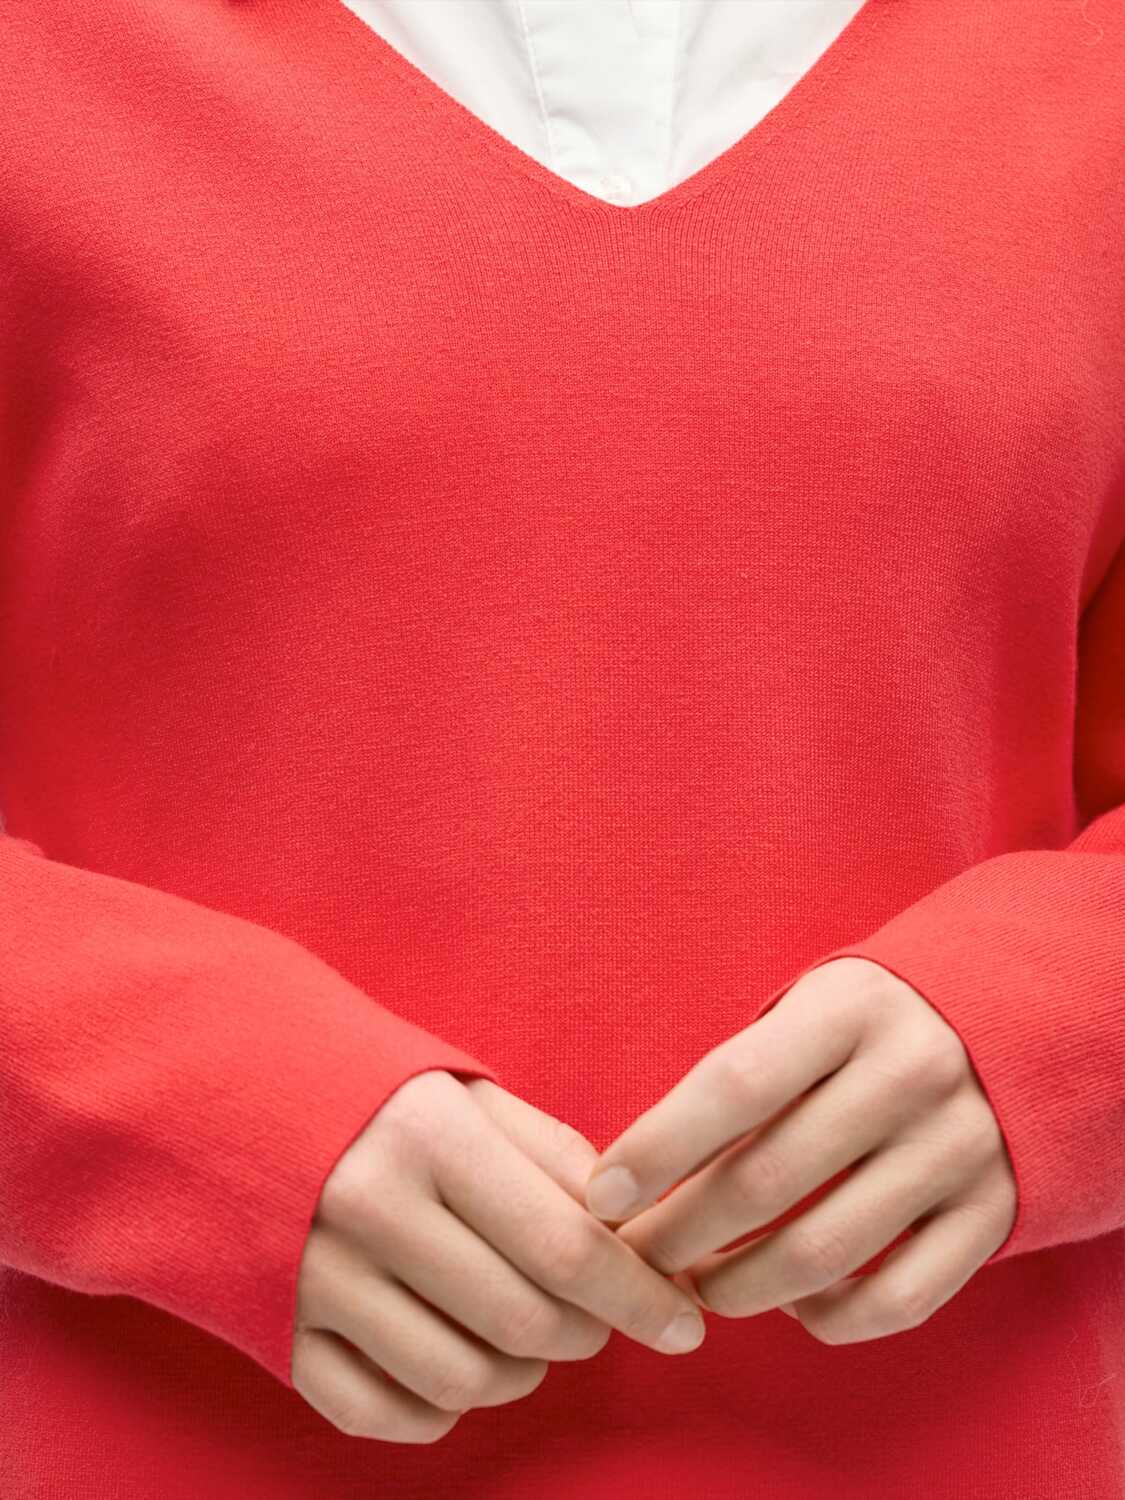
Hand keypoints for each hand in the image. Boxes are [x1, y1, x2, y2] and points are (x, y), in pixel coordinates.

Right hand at [291, 1070, 704, 1442]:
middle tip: (597, 1314)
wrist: (227, 1095)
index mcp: (429, 1138)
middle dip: (589, 1333)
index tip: (686, 1324)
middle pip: (524, 1323)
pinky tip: (455, 1360)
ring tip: (525, 1330)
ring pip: (463, 1381)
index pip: (566, 1244)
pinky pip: (385, 1416)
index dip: (640, 1295)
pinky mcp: (280, 1335)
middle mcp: (371, 1211)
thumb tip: (633, 1231)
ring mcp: (318, 1280)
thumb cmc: (371, 1094)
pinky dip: (439, 1409)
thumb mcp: (464, 1093)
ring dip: (522, 1372)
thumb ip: (553, 1154)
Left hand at [584, 957, 1017, 1344]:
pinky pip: (896, 1300)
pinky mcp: (993, 1214)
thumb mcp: (808, 1012)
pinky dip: (826, 1319)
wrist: (1016, 1023)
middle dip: (677, 1234)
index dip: (658, 1147)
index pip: (734, 1084)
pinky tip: (788, 1303)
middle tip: (631, 1258)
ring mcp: (959, 1148)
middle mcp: (912, 1074)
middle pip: (767, 1181)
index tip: (602, 1197)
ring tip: (693, 1285)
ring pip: (822, 1254)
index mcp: (850, 1010)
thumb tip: (636, 1177)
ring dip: (736, 1287)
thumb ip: (737, 1075)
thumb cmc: (866, 1028)